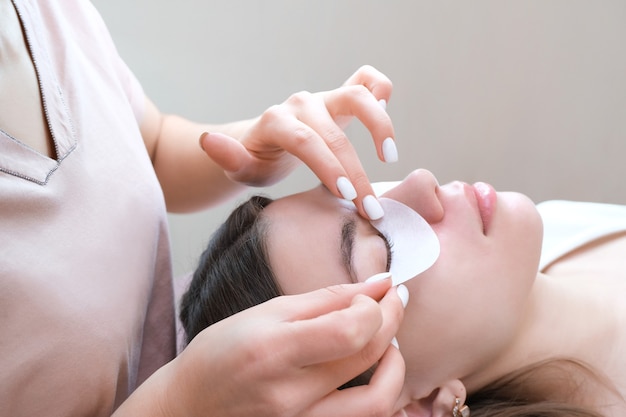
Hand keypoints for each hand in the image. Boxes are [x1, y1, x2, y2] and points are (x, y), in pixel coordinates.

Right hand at [160, 277, 404, 416]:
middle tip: (392, 299)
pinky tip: (370, 368)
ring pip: (377, 402)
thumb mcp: (267, 313)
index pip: (350, 331)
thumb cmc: (222, 352)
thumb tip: (379, 283)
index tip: (374, 291)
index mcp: (274, 352)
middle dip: (392, 320)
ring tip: (388, 340)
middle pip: (368, 358)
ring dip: (395, 365)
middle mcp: (290, 396)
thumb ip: (328, 299)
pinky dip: (378, 390)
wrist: (190, 406)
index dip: (375, 307)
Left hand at [199, 65, 395, 219]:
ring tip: (389, 157)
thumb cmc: (256, 162)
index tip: (347, 197)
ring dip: (379, 124)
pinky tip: (387, 114)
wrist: (266, 144)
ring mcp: (324, 97)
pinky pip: (366, 79)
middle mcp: (301, 104)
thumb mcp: (240, 168)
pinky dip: (381, 90)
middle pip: (334, 134)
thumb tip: (210, 140)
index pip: (306, 142)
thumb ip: (228, 157)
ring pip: (358, 96)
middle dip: (356, 173)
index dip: (328, 167)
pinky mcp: (341, 96)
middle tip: (370, 209)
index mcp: (276, 121)